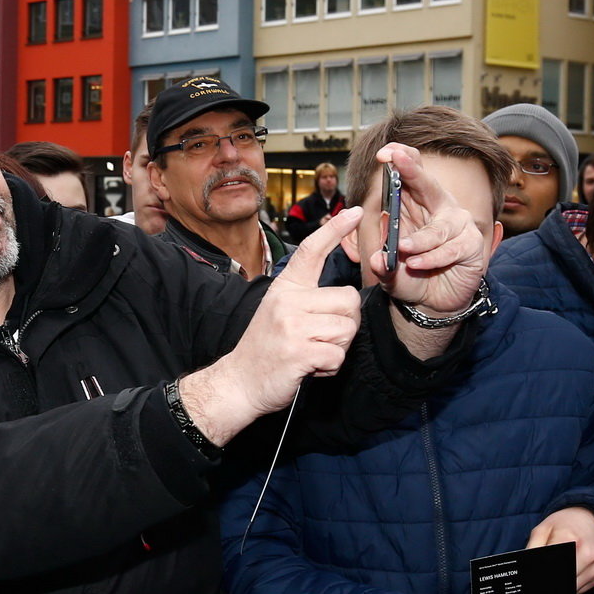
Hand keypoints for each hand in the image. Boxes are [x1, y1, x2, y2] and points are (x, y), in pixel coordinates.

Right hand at [178, 208, 364, 443]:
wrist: (239, 381)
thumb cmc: (266, 347)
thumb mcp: (280, 311)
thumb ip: (308, 299)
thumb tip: (347, 298)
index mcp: (285, 287)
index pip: (312, 251)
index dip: (335, 230)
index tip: (353, 212)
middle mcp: (287, 300)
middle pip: (349, 300)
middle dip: (344, 323)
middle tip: (320, 337)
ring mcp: (292, 325)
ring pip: (347, 329)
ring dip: (337, 347)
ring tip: (312, 351)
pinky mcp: (299, 351)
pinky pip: (338, 355)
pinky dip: (329, 367)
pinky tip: (309, 367)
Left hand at [368, 143, 487, 315]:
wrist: (431, 303)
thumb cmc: (409, 277)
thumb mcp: (388, 270)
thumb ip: (381, 264)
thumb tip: (377, 258)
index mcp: (417, 206)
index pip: (412, 175)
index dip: (401, 160)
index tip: (386, 153)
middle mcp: (439, 209)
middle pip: (429, 184)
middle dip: (412, 170)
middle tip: (396, 159)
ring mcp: (458, 225)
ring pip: (438, 228)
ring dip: (419, 240)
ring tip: (402, 249)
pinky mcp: (471, 245)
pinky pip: (451, 248)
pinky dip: (432, 257)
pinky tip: (417, 264)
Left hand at [527, 506, 593, 593]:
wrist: (593, 519)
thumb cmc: (566, 524)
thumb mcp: (543, 528)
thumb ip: (533, 547)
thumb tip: (526, 568)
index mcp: (569, 539)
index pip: (550, 566)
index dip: (539, 574)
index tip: (532, 577)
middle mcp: (586, 554)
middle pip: (562, 581)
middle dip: (549, 583)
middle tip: (540, 579)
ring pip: (571, 589)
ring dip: (560, 586)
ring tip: (554, 574)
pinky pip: (581, 589)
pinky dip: (570, 586)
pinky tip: (567, 574)